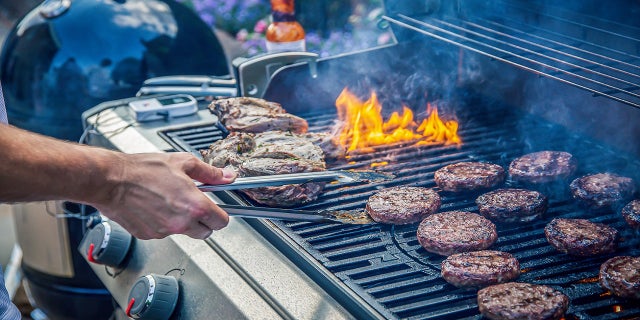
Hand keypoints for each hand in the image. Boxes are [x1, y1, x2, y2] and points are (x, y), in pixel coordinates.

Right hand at [93, 152, 235, 239]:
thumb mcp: (183, 162)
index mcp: (194, 206)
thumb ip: (208, 173)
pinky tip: (155, 206)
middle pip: (206, 232)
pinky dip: (163, 222)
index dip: (220, 214)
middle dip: (204, 220)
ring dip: (182, 221)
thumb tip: (226, 176)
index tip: (217, 209)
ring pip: (184, 232)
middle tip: (194, 205)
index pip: (221, 222)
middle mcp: (181, 223)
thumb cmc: (143, 170)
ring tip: (170, 201)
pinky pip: (164, 232)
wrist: (111, 180)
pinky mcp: (149, 235)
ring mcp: (164, 231)